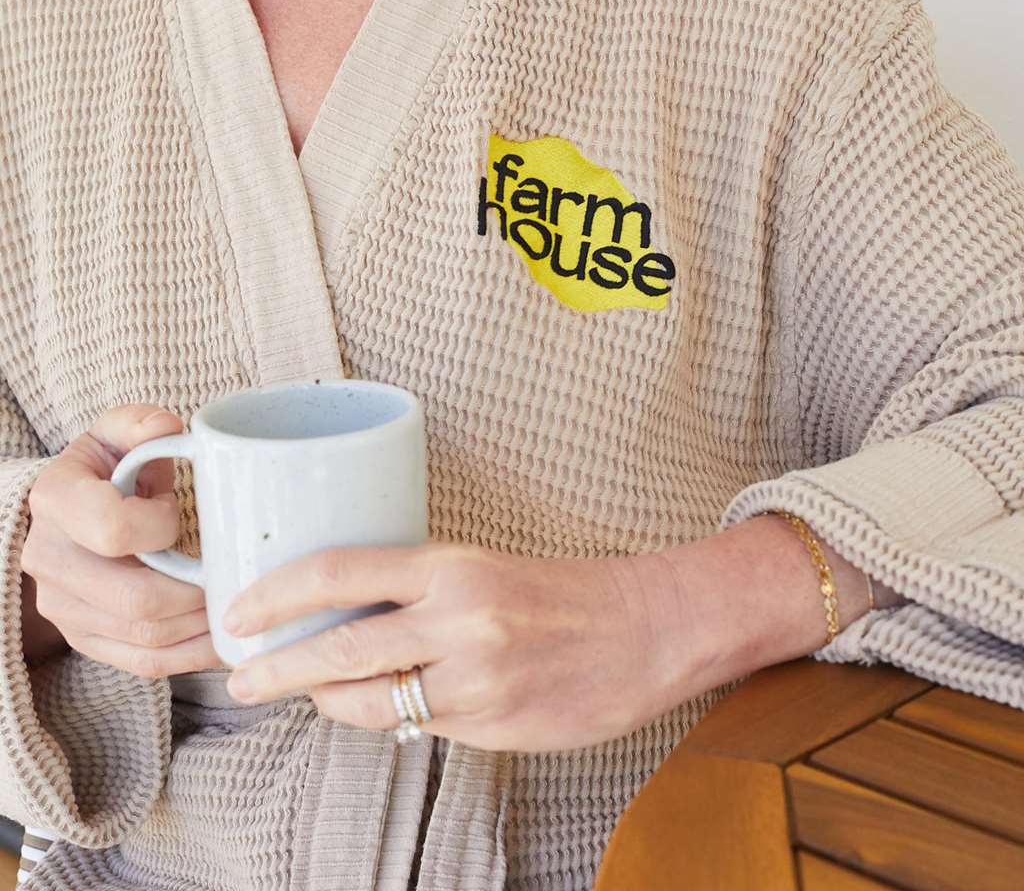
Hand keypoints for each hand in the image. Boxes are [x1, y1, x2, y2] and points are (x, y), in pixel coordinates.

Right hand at [21, 404, 221, 677]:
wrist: (71, 512)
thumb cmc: (107, 467)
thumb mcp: (117, 433)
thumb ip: (140, 424)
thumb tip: (168, 428)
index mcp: (55, 501)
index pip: (112, 528)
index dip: (160, 525)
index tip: (178, 513)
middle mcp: (49, 559)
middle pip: (135, 598)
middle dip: (197, 593)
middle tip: (239, 578)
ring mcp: (64, 606)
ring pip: (145, 637)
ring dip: (203, 628)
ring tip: (242, 608)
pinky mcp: (85, 638)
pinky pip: (142, 663)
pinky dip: (192, 656)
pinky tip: (226, 640)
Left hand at [221, 541, 709, 751]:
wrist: (646, 630)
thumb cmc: (564, 594)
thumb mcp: (486, 570)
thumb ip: (419, 593)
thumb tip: (347, 622)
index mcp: (454, 566)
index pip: (341, 571)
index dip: (278, 593)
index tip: (240, 611)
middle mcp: (459, 619)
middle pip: (338, 647)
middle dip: (275, 668)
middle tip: (240, 678)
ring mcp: (475, 678)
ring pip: (368, 700)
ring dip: (325, 701)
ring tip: (305, 695)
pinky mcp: (492, 725)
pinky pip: (415, 727)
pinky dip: (384, 718)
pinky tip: (377, 708)